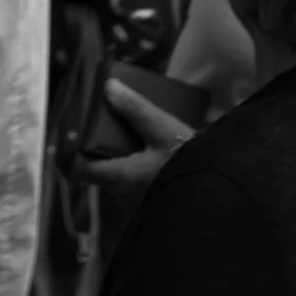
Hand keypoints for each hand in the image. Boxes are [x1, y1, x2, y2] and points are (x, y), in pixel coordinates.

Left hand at [73, 79, 198, 200]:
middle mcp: (123, 196)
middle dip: (105, 150)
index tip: (81, 132)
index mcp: (119, 177)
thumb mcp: (162, 129)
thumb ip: (135, 109)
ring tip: (136, 137)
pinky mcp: (155, 208)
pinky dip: (140, 171)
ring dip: (125, 160)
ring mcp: (139, 206)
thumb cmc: (186, 164)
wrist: (219, 196)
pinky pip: (138, 188)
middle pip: (102, 171)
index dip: (76, 150)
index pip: (80, 169)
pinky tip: (155, 155)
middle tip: (113, 127)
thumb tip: (109, 86)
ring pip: (121, 180)